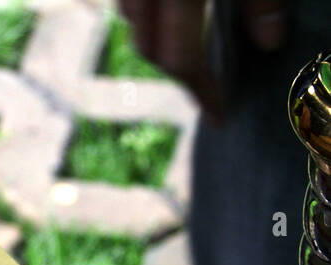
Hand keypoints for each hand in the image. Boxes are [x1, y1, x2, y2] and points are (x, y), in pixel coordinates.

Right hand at [117, 0, 285, 118]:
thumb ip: (259, 0)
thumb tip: (270, 42)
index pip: (182, 59)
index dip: (201, 92)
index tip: (218, 118)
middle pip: (150, 49)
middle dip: (178, 73)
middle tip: (206, 88)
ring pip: (133, 22)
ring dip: (156, 42)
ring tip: (188, 53)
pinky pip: (129, 1)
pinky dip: (146, 16)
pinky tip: (168, 14)